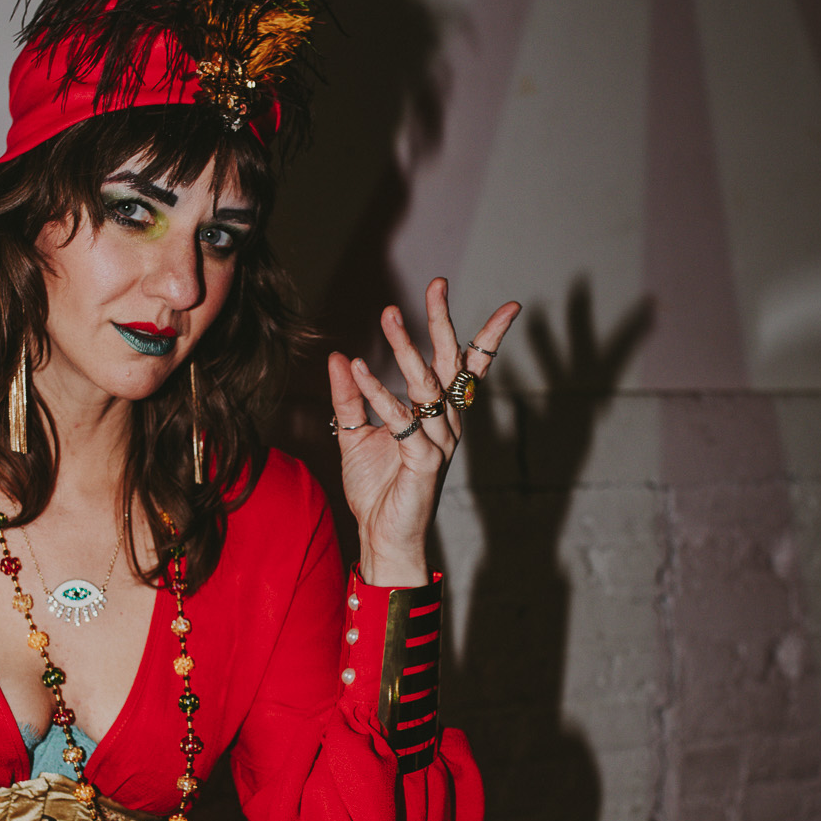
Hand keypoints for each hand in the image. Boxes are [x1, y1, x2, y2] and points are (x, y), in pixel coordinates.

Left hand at [328, 282, 520, 584]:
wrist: (382, 536)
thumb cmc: (377, 489)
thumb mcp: (355, 433)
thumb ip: (350, 396)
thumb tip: (340, 357)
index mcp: (437, 414)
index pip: (464, 366)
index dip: (479, 332)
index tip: (479, 298)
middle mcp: (445, 423)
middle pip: (452, 364)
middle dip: (444, 322)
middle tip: (437, 285)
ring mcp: (438, 442)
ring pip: (427, 387)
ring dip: (407, 349)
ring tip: (389, 316)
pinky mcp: (424, 461)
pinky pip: (402, 420)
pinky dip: (379, 393)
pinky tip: (359, 368)